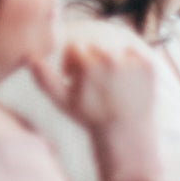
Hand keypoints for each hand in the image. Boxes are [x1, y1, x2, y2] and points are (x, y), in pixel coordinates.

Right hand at [32, 40, 156, 135]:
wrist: (125, 132)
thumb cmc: (89, 116)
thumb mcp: (61, 100)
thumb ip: (44, 78)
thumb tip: (30, 57)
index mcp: (87, 63)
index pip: (74, 48)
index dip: (72, 64)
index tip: (75, 79)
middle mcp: (111, 58)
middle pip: (95, 48)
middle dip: (90, 63)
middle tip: (94, 84)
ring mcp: (132, 62)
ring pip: (114, 50)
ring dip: (110, 62)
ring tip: (110, 85)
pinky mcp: (149, 65)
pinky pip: (134, 54)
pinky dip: (130, 64)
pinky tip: (125, 83)